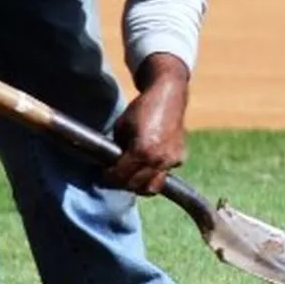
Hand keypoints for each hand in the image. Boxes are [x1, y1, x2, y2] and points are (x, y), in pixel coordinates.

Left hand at [106, 53, 190, 194]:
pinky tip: (148, 165)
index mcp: (141, 151)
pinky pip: (165, 174)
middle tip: (115, 177)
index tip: (104, 174)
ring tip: (131, 177)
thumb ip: (117, 148)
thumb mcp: (121, 127)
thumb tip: (111, 163)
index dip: (108, 177)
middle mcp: (158, 159)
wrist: (168, 96)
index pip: (120, 175)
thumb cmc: (141, 109)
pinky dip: (155, 174)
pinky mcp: (180, 157)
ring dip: (140, 185)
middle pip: (136, 186)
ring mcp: (171, 160)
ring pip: (153, 187)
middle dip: (123, 183)